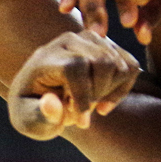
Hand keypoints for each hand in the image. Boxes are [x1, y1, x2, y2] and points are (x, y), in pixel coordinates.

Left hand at [6, 30, 139, 139]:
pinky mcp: (107, 46)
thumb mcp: (29, 121)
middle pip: (103, 62)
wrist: (40, 94)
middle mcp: (69, 40)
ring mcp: (90, 40)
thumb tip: (51, 103)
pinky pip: (130, 66)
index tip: (79, 121)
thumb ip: (39, 115)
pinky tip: (104, 103)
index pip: (75, 66)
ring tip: (89, 106)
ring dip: (109, 93)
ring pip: (119, 65)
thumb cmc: (33, 110)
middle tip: (82, 114)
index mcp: (45, 57)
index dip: (83, 96)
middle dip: (97, 95)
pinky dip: (123, 89)